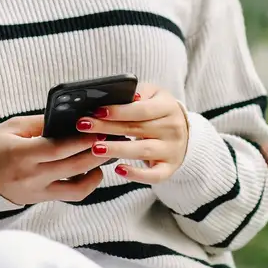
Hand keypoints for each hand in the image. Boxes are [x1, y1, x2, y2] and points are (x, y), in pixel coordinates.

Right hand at [0, 115, 107, 204]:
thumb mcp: (12, 127)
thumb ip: (43, 123)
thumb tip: (72, 118)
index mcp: (21, 155)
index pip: (59, 148)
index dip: (83, 139)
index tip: (100, 128)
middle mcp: (31, 176)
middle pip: (74, 166)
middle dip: (97, 151)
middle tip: (113, 138)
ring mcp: (37, 192)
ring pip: (78, 186)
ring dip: (96, 170)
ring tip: (105, 154)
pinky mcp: (41, 200)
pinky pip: (71, 195)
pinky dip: (86, 183)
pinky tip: (91, 170)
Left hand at [75, 83, 189, 183]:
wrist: (184, 133)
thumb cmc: (160, 111)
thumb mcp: (154, 95)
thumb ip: (138, 93)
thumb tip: (121, 96)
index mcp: (168, 107)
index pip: (142, 109)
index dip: (119, 111)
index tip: (97, 111)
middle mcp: (173, 129)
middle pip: (137, 129)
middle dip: (108, 128)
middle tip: (84, 126)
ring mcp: (172, 150)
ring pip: (143, 151)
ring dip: (118, 149)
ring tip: (95, 148)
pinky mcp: (168, 168)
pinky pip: (154, 175)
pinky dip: (137, 175)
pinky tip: (119, 170)